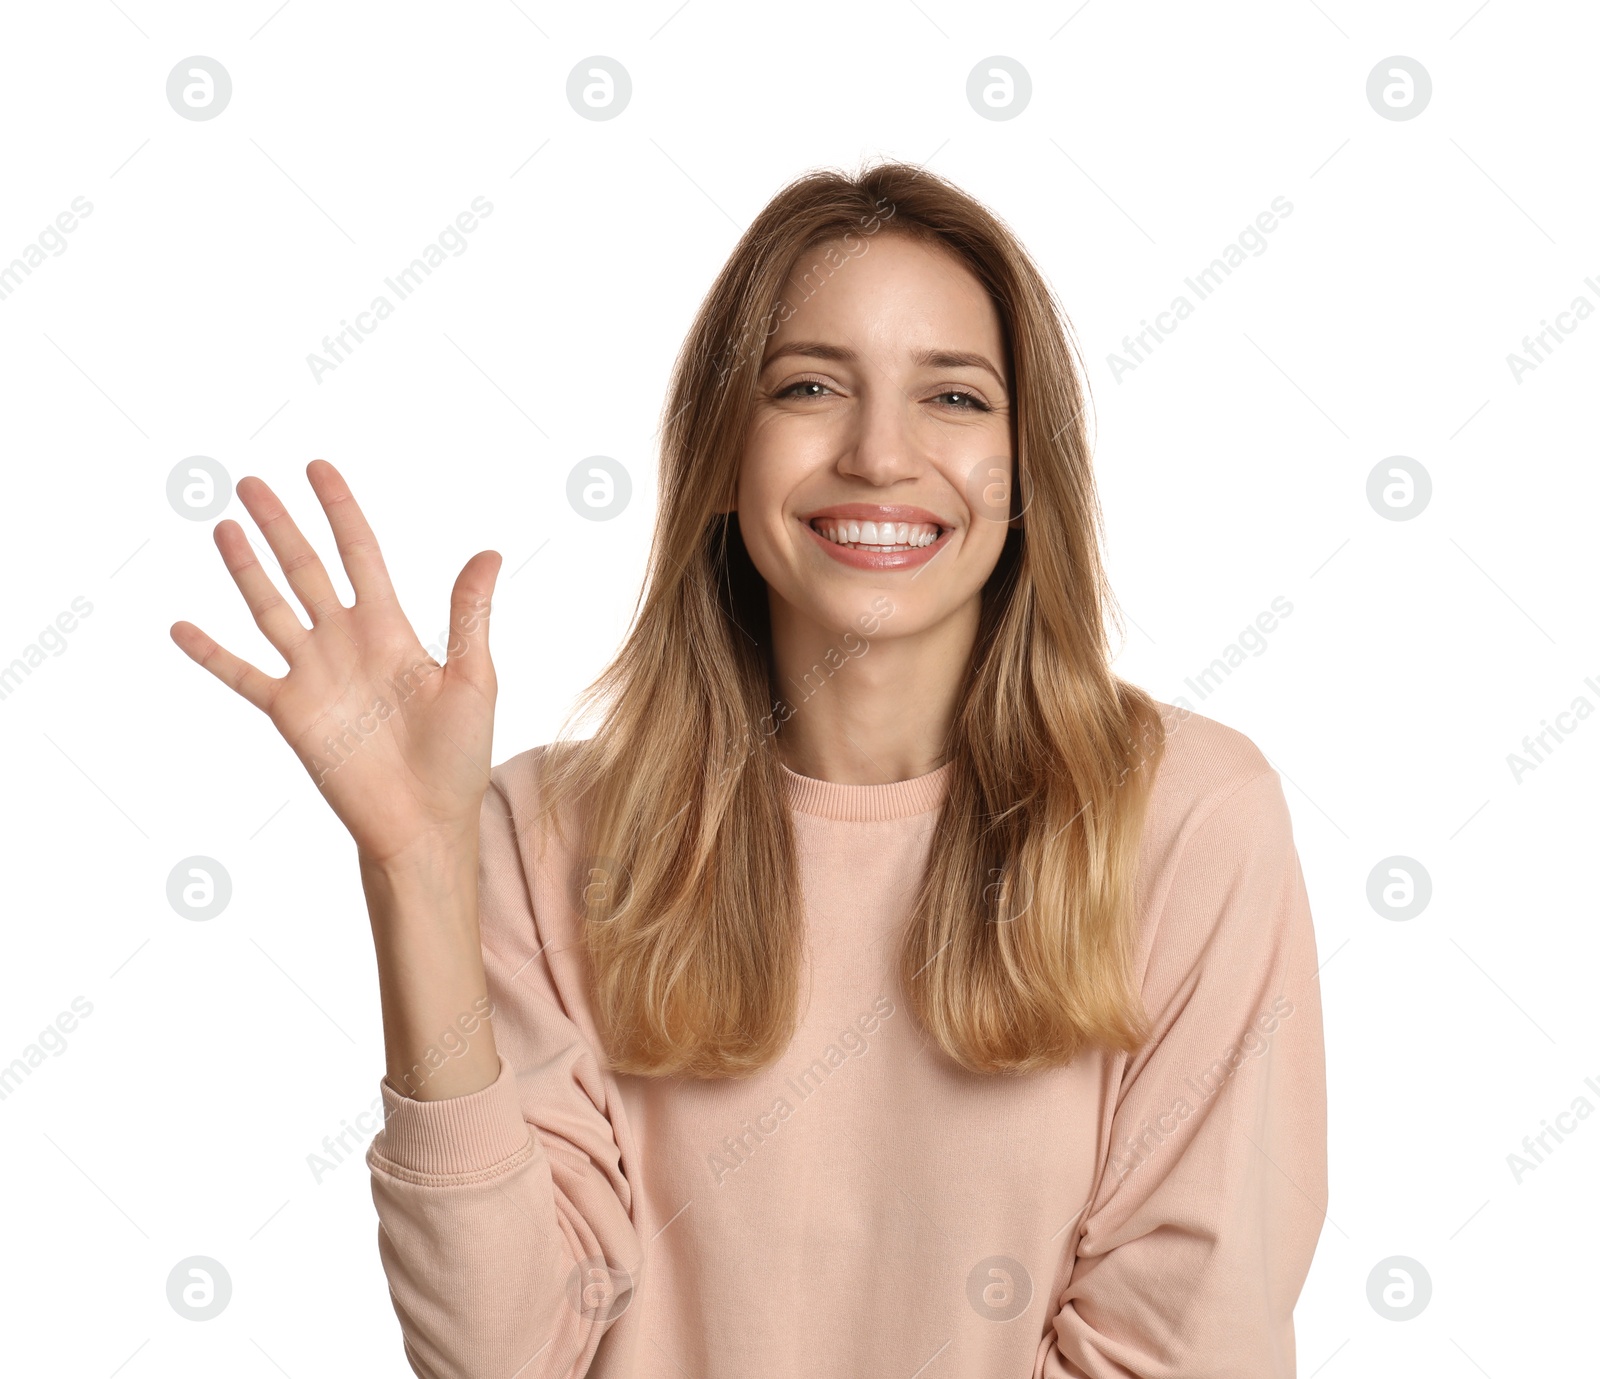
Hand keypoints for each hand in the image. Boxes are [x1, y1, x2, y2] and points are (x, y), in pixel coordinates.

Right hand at [170, 459, 500, 865]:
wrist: (425, 821)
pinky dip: (211, 653)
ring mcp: (314, 676)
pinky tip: (181, 626)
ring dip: (246, 569)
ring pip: (270, 608)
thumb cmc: (459, 755)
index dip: (340, 511)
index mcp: (390, 630)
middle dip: (280, 526)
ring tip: (222, 528)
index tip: (318, 468)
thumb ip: (468, 615)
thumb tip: (488, 552)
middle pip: (306, 570)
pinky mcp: (290, 713)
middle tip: (251, 483)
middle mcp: (346, 643)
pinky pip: (242, 675)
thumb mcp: (472, 678)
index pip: (360, 554)